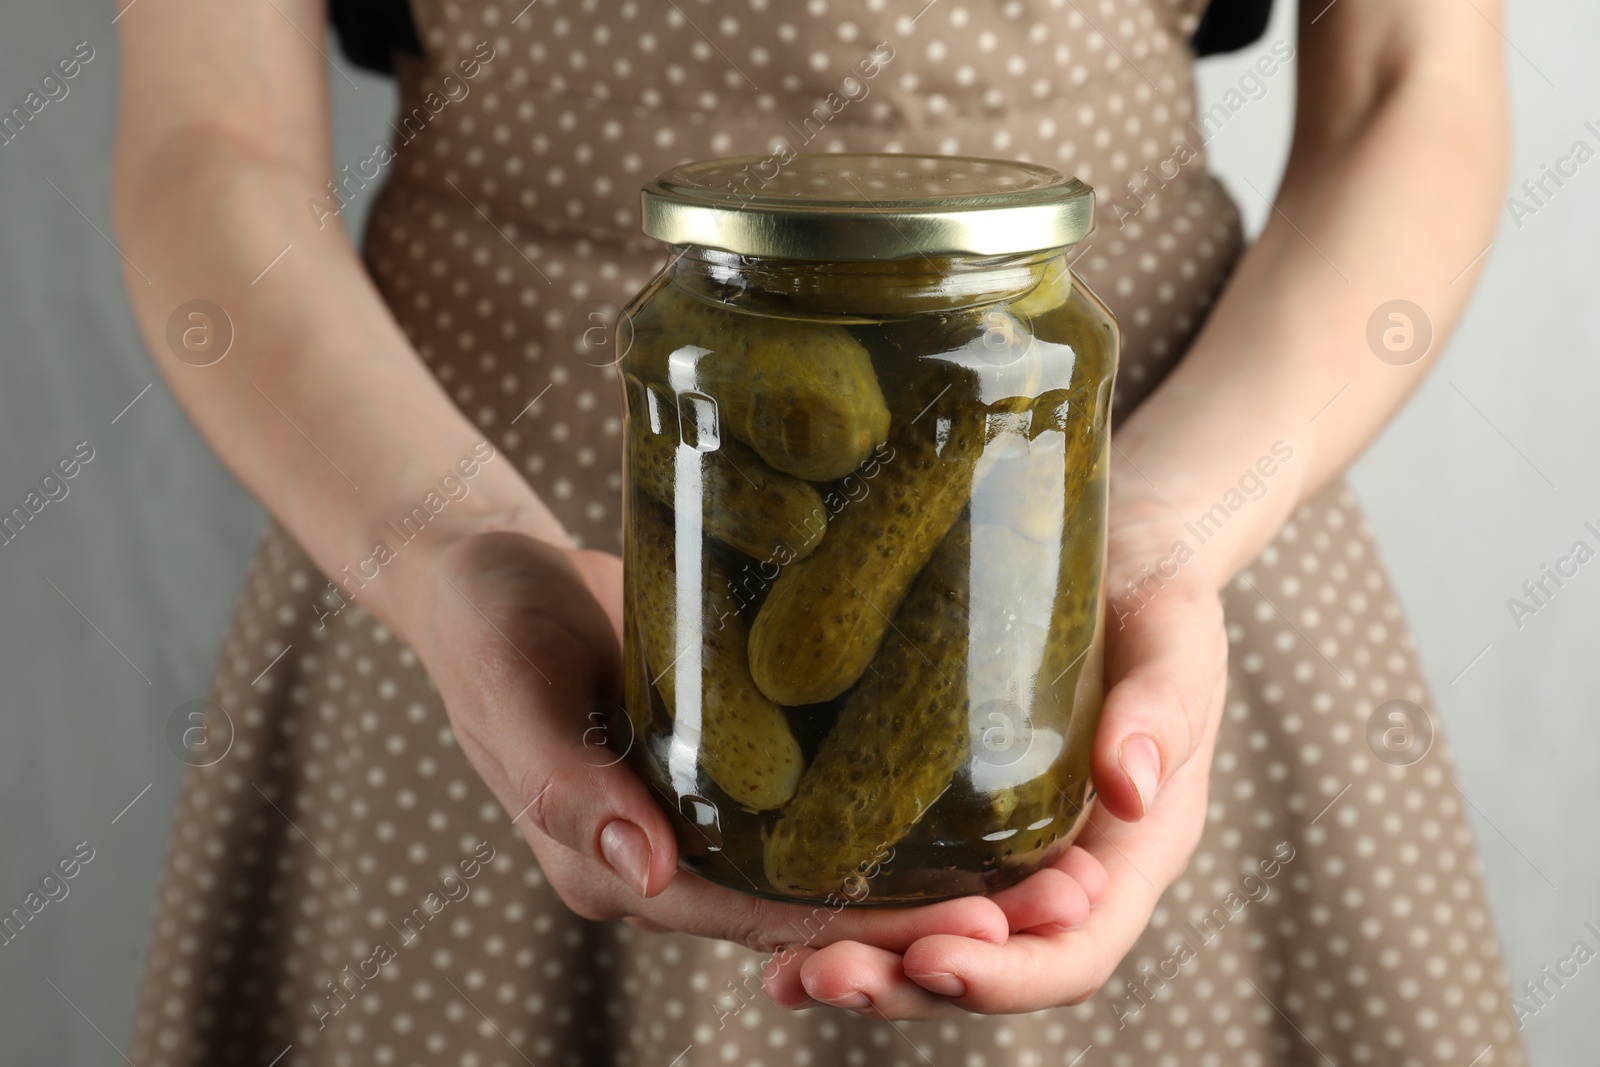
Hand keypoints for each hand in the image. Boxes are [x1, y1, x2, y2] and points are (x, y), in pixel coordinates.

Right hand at [411, 530, 1097, 955]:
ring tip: (1056, 859)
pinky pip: (824, 800)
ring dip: (938, 868)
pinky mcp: (734, 757)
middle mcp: (675, 858)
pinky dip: (897, 807)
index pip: (764, 921)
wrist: (479, 569)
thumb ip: (566, 787)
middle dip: (936, 913)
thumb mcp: (512, 696)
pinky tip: (985, 790)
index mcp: (620, 869)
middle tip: (1062, 898)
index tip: (981, 924)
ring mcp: (709, 811)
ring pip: (835, 863)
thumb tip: (647, 872)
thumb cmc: (485, 629)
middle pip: (820, 907)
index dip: (871, 929)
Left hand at [760, 495, 1228, 1016]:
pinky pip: (904, 886)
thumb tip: (1131, 791)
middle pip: (989, 964)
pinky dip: (846, 916)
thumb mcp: (1176, 639)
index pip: (1076, 951)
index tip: (934, 958)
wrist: (1122, 552)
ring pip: (936, 940)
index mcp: (1130, 854)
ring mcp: (1006, 853)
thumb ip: (1163, 709)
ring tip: (783, 977)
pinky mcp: (956, 819)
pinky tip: (775, 930)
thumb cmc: (1159, 595)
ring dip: (865, 966)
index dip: (1007, 974)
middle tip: (820, 975)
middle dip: (907, 983)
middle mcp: (1066, 873)